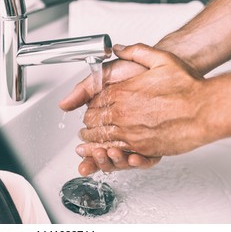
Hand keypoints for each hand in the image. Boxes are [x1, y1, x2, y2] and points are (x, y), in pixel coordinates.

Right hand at [60, 47, 157, 175]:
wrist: (167, 69)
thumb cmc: (137, 71)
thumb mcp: (106, 75)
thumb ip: (84, 89)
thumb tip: (63, 104)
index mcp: (107, 116)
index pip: (92, 138)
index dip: (86, 147)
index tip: (81, 150)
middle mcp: (121, 129)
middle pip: (105, 152)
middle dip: (97, 158)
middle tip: (93, 154)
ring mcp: (137, 137)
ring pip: (121, 159)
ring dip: (113, 161)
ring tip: (110, 153)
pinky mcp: (154, 143)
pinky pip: (144, 160)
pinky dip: (137, 162)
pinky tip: (133, 157)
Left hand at [78, 43, 214, 161]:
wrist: (206, 109)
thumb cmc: (188, 87)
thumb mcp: (161, 59)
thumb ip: (136, 52)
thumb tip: (119, 48)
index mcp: (123, 92)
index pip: (93, 100)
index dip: (91, 104)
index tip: (93, 106)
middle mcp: (122, 113)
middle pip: (93, 120)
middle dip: (89, 122)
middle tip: (89, 125)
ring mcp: (130, 132)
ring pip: (101, 138)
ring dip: (94, 139)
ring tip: (92, 140)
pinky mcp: (142, 148)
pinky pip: (117, 151)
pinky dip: (109, 150)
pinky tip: (109, 149)